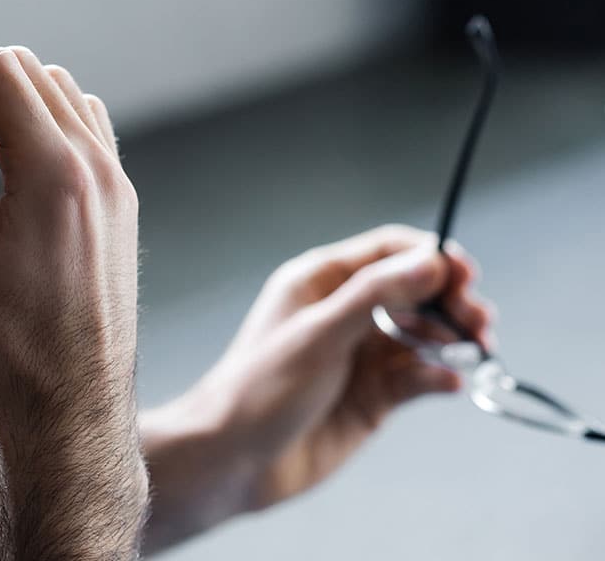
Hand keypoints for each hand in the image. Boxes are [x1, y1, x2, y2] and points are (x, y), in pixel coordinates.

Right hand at [0, 47, 134, 420]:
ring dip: (10, 102)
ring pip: (63, 96)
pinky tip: (8, 169)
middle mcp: (100, 170)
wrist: (70, 409)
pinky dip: (44, 127)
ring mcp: (119, 186)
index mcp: (57, 177)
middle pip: (33, 73)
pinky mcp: (121, 205)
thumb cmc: (2, 351)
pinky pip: (86, 131)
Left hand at [142, 225, 493, 548]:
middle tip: (478, 322)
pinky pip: (417, 378)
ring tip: (475, 350)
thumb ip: (375, 295)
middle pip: (415, 292)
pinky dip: (438, 377)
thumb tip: (431, 261)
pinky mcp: (372, 398)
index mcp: (320, 283)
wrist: (233, 461)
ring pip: (423, 336)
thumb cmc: (259, 390)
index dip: (430, 258)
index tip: (466, 275)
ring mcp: (359, 357)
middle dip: (451, 302)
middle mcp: (343, 314)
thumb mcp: (319, 335)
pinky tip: (449, 384)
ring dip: (452, 340)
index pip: (388, 251)